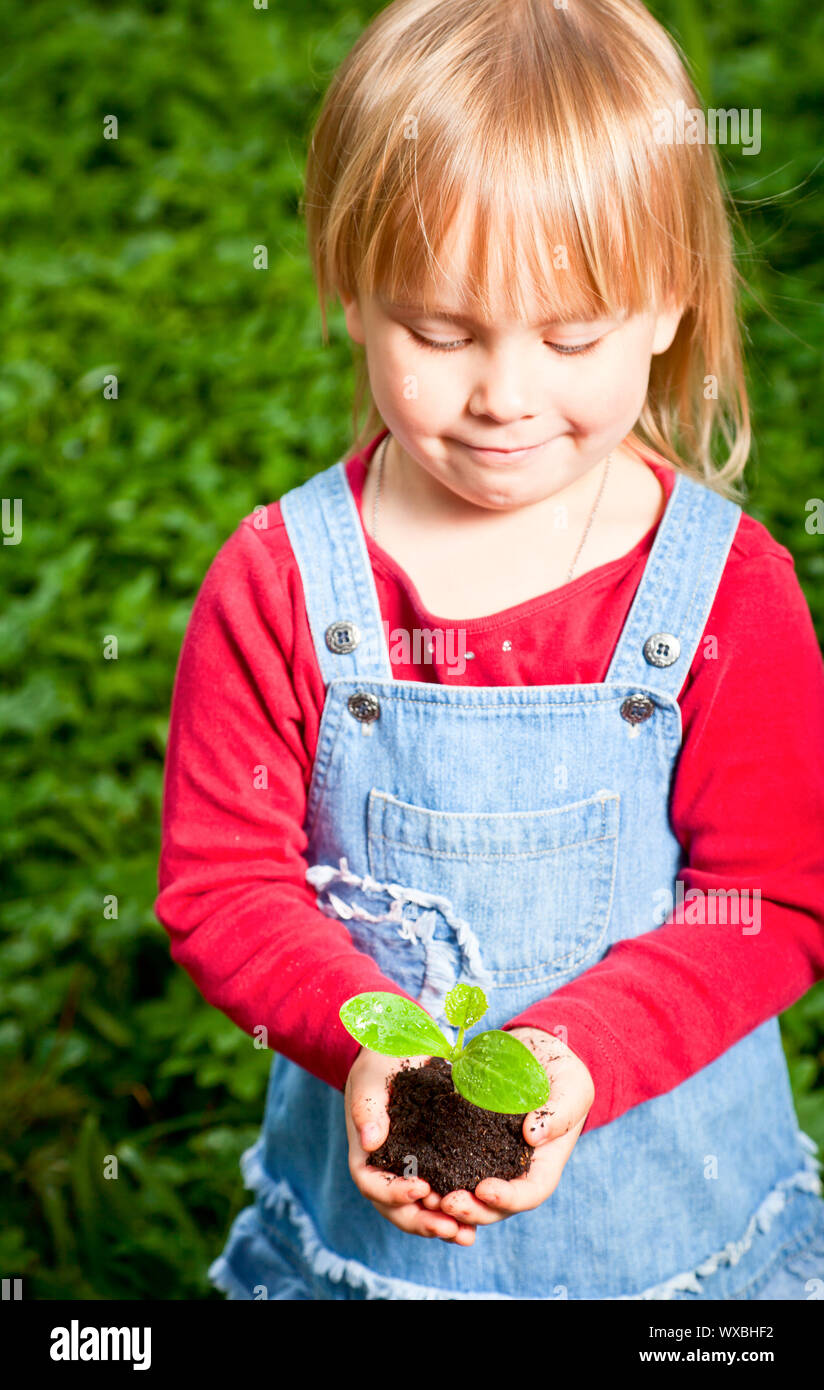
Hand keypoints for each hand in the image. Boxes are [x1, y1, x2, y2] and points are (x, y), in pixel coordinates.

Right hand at [344, 1045, 478, 1245]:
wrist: (398, 1056)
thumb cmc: (379, 1065)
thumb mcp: (370, 1078)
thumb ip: (367, 1107)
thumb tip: (370, 1141)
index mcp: (365, 1154)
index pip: (372, 1183)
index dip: (393, 1192)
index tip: (421, 1187)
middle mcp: (385, 1171)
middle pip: (395, 1209)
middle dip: (421, 1222)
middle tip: (449, 1227)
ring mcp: (407, 1174)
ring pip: (418, 1211)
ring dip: (440, 1226)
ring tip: (465, 1235)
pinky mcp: (431, 1169)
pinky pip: (439, 1198)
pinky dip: (452, 1214)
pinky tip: (473, 1227)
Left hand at [420, 1027, 594, 1228]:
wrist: (538, 1055)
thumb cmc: (564, 1074)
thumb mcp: (573, 1088)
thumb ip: (559, 1113)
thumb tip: (533, 1135)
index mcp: (543, 1164)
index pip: (529, 1193)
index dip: (508, 1198)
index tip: (484, 1188)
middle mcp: (514, 1170)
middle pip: (494, 1205)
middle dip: (471, 1209)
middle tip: (445, 1202)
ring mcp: (489, 1159)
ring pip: (468, 1191)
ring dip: (446, 1199)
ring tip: (424, 1194)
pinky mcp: (467, 1141)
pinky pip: (450, 1162)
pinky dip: (434, 1171)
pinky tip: (414, 1168)